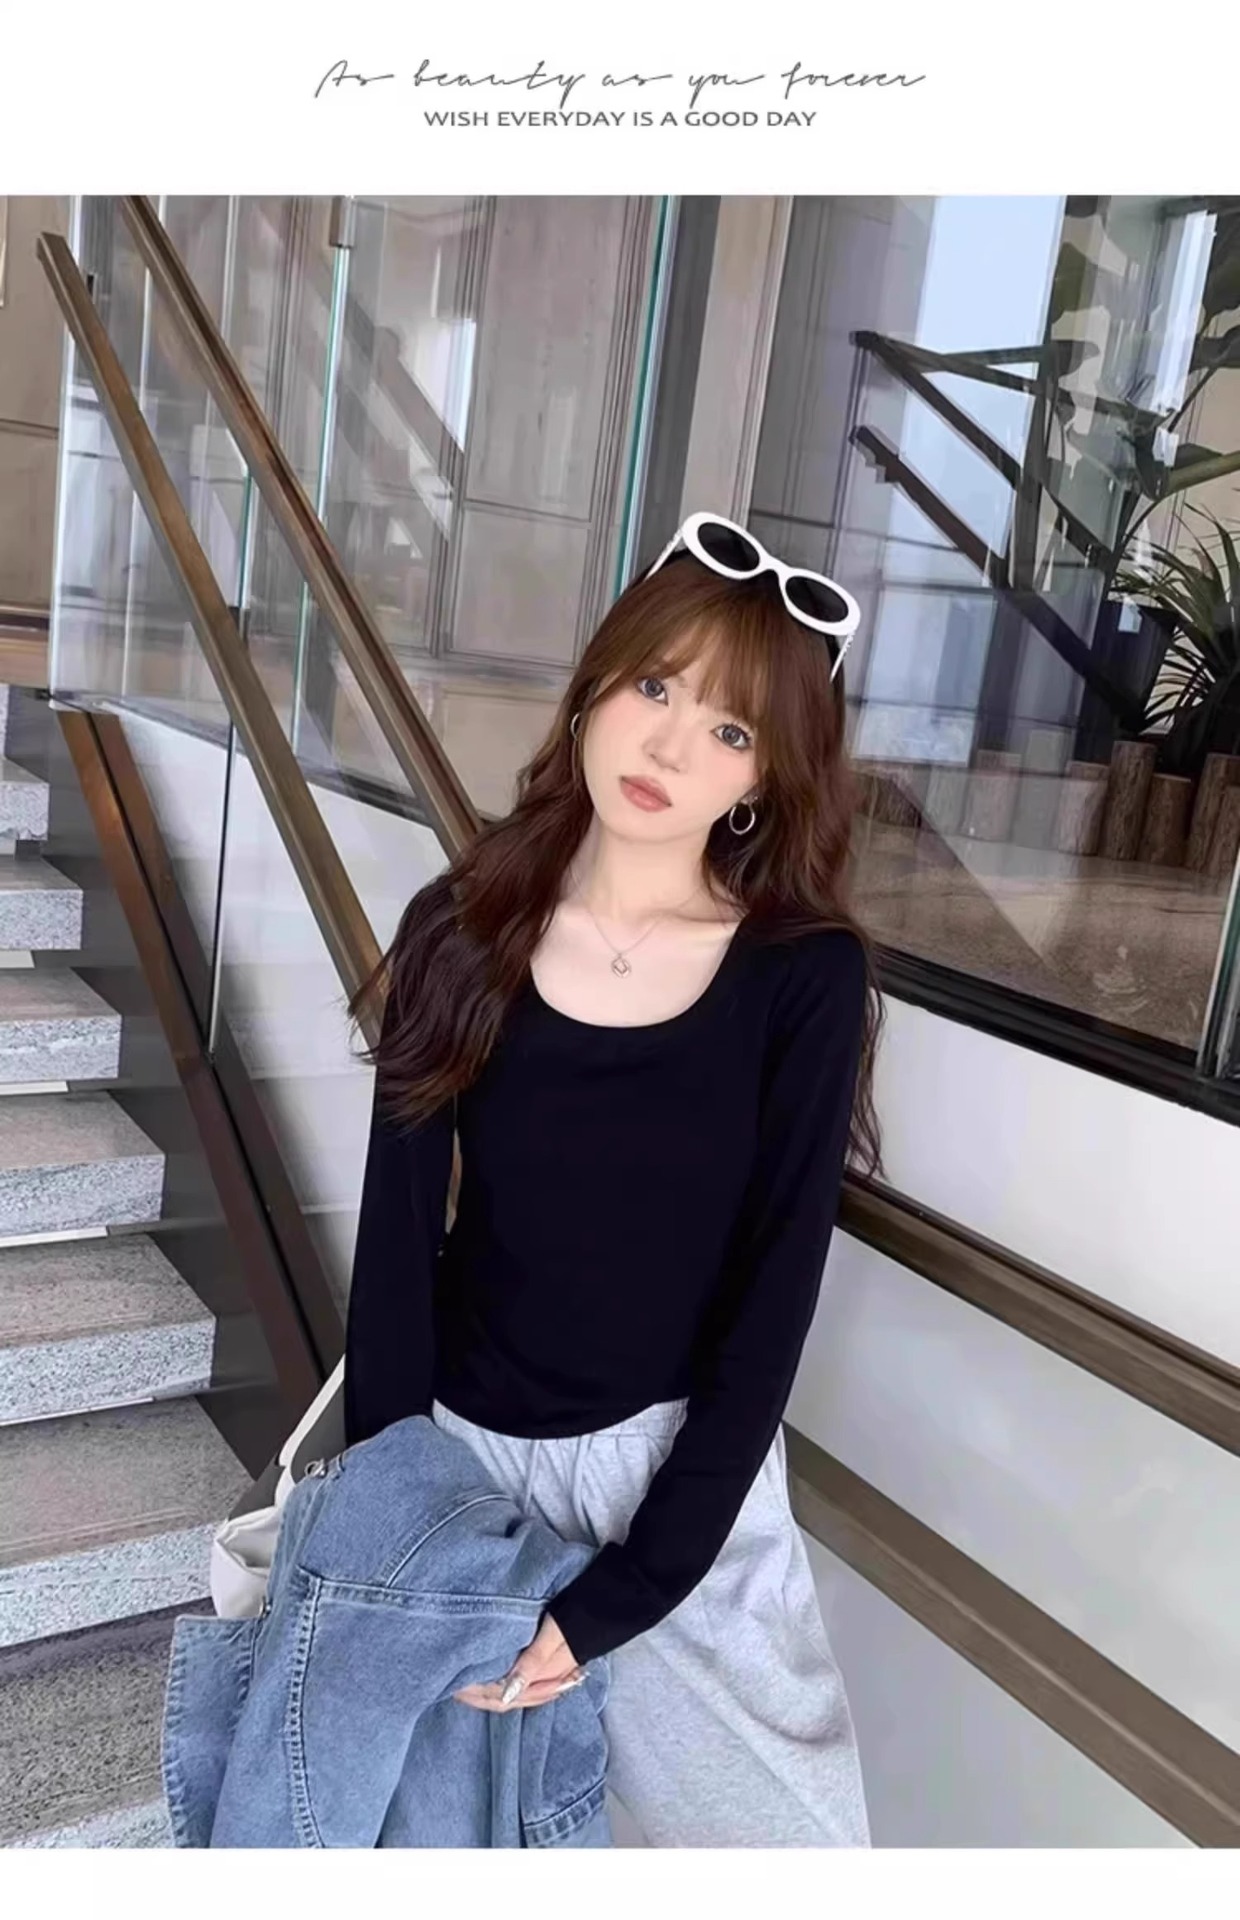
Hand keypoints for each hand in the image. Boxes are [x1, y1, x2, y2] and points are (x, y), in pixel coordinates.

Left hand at [453, 1610, 583, 1711]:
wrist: (611, 1605)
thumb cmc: (580, 1615)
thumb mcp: (553, 1635)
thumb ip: (532, 1663)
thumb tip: (507, 1694)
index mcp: (542, 1676)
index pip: (503, 1696)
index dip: (477, 1694)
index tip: (455, 1686)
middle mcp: (545, 1681)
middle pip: (507, 1700)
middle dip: (480, 1697)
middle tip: (455, 1687)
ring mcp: (550, 1675)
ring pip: (516, 1695)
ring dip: (492, 1692)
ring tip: (470, 1684)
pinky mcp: (551, 1666)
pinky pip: (525, 1685)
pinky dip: (507, 1685)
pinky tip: (499, 1678)